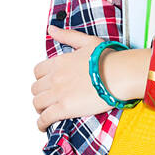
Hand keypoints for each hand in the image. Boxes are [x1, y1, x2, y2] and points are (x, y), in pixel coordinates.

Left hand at [32, 25, 147, 130]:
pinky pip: (45, 118)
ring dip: (40, 108)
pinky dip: (41, 123)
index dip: (41, 78)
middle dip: (40, 94)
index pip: (38, 71)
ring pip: (37, 103)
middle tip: (47, 98)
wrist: (118, 74)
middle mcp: (54, 78)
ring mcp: (58, 94)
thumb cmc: (107, 59)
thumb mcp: (86, 41)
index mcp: (59, 62)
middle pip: (36, 88)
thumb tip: (51, 28)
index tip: (47, 83)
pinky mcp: (64, 108)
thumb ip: (67, 36)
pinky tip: (43, 126)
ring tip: (45, 112)